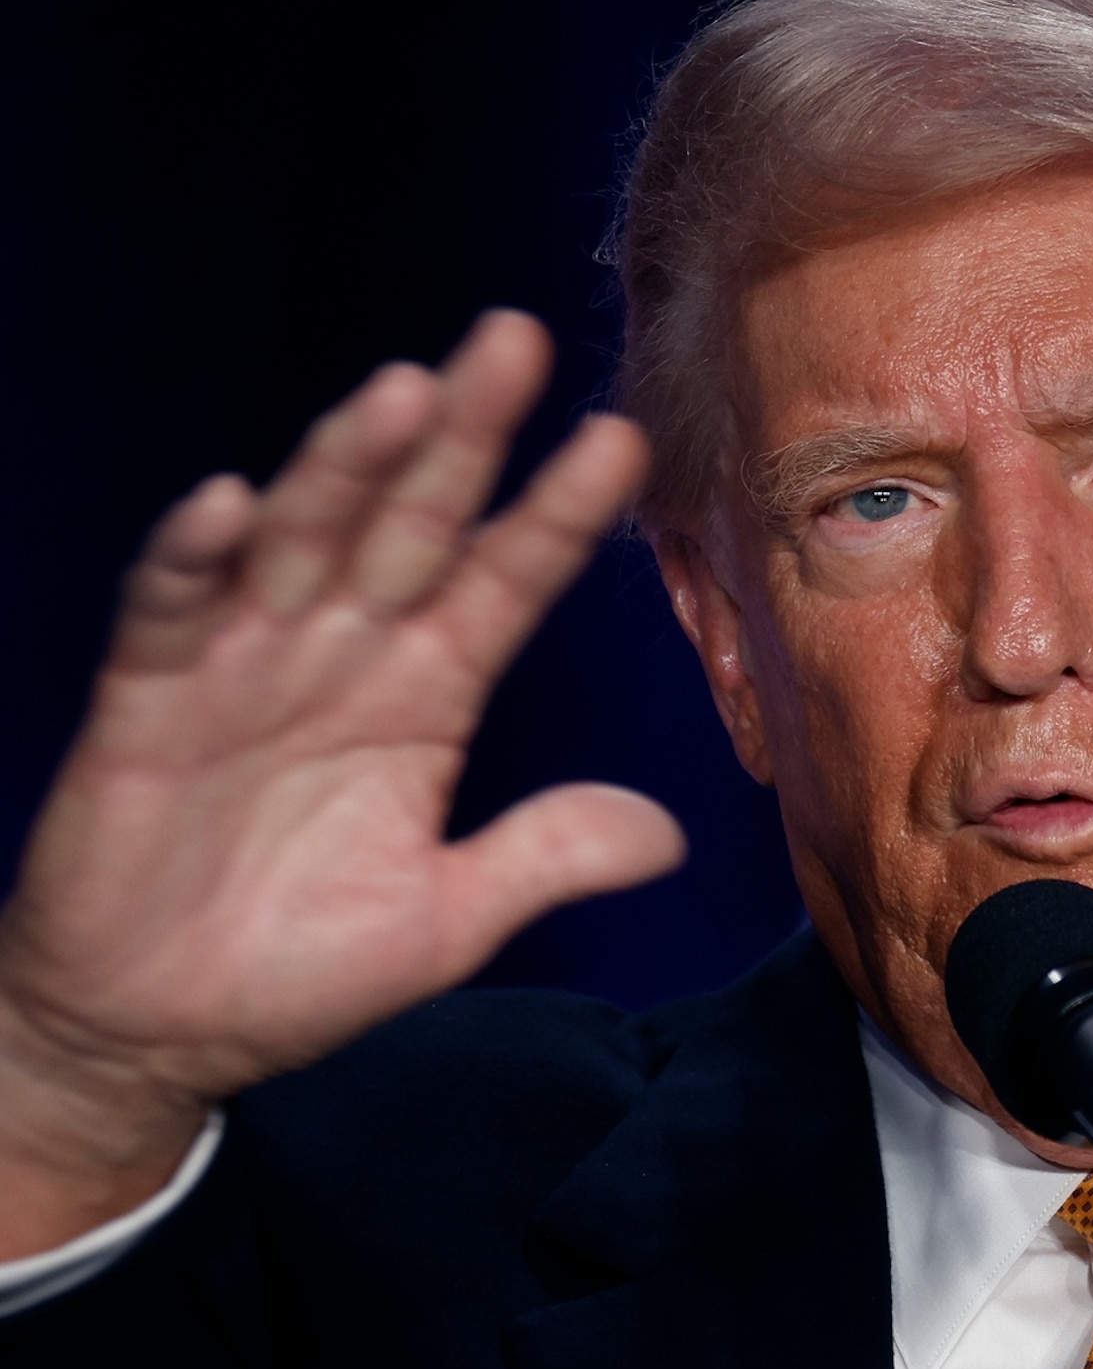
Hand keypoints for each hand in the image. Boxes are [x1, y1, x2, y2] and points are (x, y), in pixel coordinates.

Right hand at [0, 312, 684, 1256]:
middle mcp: (343, 657)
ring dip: (345, 467)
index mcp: (426, 694)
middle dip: (461, 435)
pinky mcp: (147, 704)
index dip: (558, 514)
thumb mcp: (446, 918)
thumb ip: (544, 858)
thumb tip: (668, 835)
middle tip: (514, 338)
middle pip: (411, 524)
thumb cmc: (299, 965)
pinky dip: (194, 559)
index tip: (622, 441)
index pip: (505, 581)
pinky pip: (171, 614)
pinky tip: (229, 503)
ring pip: (301, 540)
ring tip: (399, 393)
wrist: (156, 1030)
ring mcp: (243, 668)